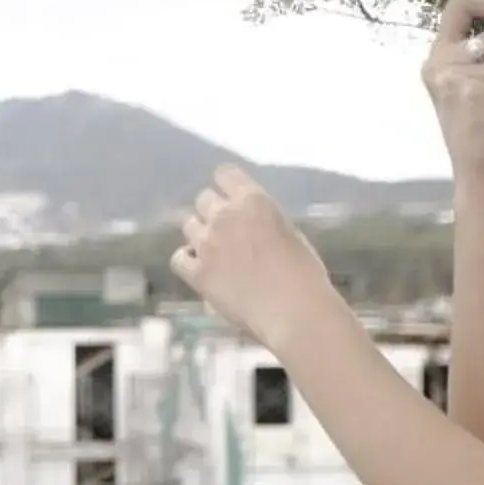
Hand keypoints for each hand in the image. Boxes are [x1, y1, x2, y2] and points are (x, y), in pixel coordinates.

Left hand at [170, 164, 338, 351]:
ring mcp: (208, 244)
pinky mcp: (198, 273)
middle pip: (203, 199)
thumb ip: (262, 222)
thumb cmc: (304, 274)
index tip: (230, 195)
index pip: (225, 174)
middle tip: (227, 231)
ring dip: (200, 234)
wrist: (295, 310)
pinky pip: (179, 258)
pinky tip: (199, 267)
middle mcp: (225, 215)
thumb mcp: (289, 233)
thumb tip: (248, 227)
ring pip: (189, 226)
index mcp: (253, 200)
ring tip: (215, 252)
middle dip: (213, 211)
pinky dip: (187, 260)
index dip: (226, 184)